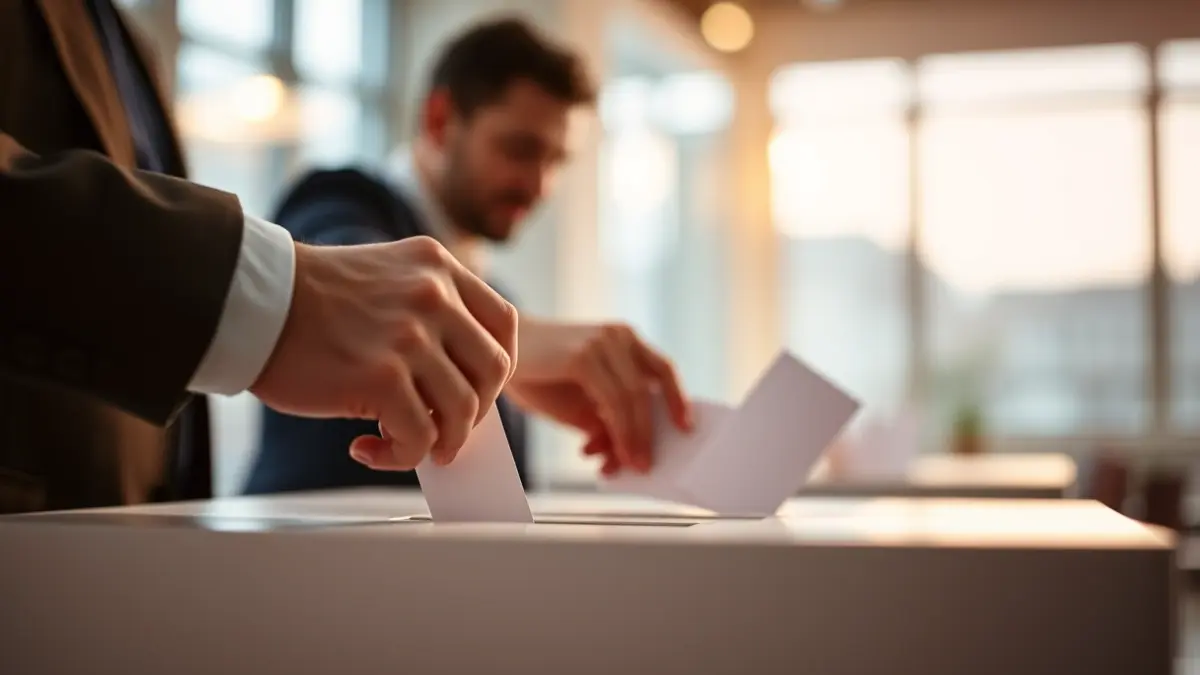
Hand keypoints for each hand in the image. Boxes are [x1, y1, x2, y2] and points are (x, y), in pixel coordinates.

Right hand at [250, 236, 518, 470]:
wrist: (250, 301)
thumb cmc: (309, 301)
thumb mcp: (385, 277)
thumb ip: (428, 310)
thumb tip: (458, 385)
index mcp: (437, 267)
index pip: (503, 323)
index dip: (498, 366)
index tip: (478, 390)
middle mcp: (433, 296)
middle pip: (493, 370)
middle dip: (475, 411)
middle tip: (446, 430)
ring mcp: (410, 337)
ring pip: (461, 410)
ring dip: (439, 441)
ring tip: (406, 445)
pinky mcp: (382, 378)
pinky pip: (418, 437)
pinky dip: (401, 455)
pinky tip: (366, 448)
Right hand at [503, 318, 691, 474]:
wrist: (494, 353)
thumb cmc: (539, 376)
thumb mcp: (580, 402)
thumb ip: (605, 420)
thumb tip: (629, 454)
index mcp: (623, 340)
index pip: (662, 370)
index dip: (678, 399)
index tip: (686, 428)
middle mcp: (619, 336)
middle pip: (650, 390)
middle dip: (648, 433)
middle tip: (644, 465)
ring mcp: (602, 342)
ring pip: (633, 398)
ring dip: (632, 438)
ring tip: (627, 465)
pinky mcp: (584, 355)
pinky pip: (612, 400)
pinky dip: (615, 429)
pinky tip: (600, 451)